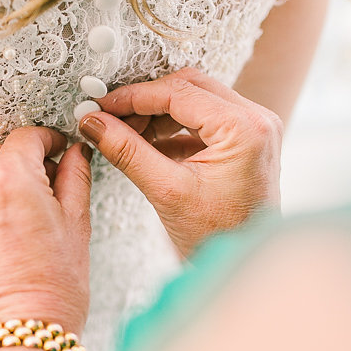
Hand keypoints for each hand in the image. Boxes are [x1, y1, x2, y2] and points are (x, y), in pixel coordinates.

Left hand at [0, 127, 92, 333]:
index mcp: (11, 179)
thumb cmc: (53, 287)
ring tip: (21, 223)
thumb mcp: (77, 224)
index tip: (56, 149)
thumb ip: (75, 176)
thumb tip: (76, 152)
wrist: (17, 336)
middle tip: (45, 187)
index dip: (47, 139)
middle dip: (21, 164)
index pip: (25, 136)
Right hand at [79, 68, 281, 256]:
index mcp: (244, 127)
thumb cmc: (218, 236)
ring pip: (195, 99)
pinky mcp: (244, 141)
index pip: (179, 92)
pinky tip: (145, 144)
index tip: (101, 105)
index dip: (133, 96)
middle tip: (109, 116)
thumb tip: (93, 122)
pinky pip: (203, 119)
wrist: (242, 262)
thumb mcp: (166, 191)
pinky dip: (172, 127)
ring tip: (124, 133)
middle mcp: (256, 119)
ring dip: (157, 113)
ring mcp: (253, 128)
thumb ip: (126, 150)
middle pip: (189, 87)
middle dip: (145, 100)